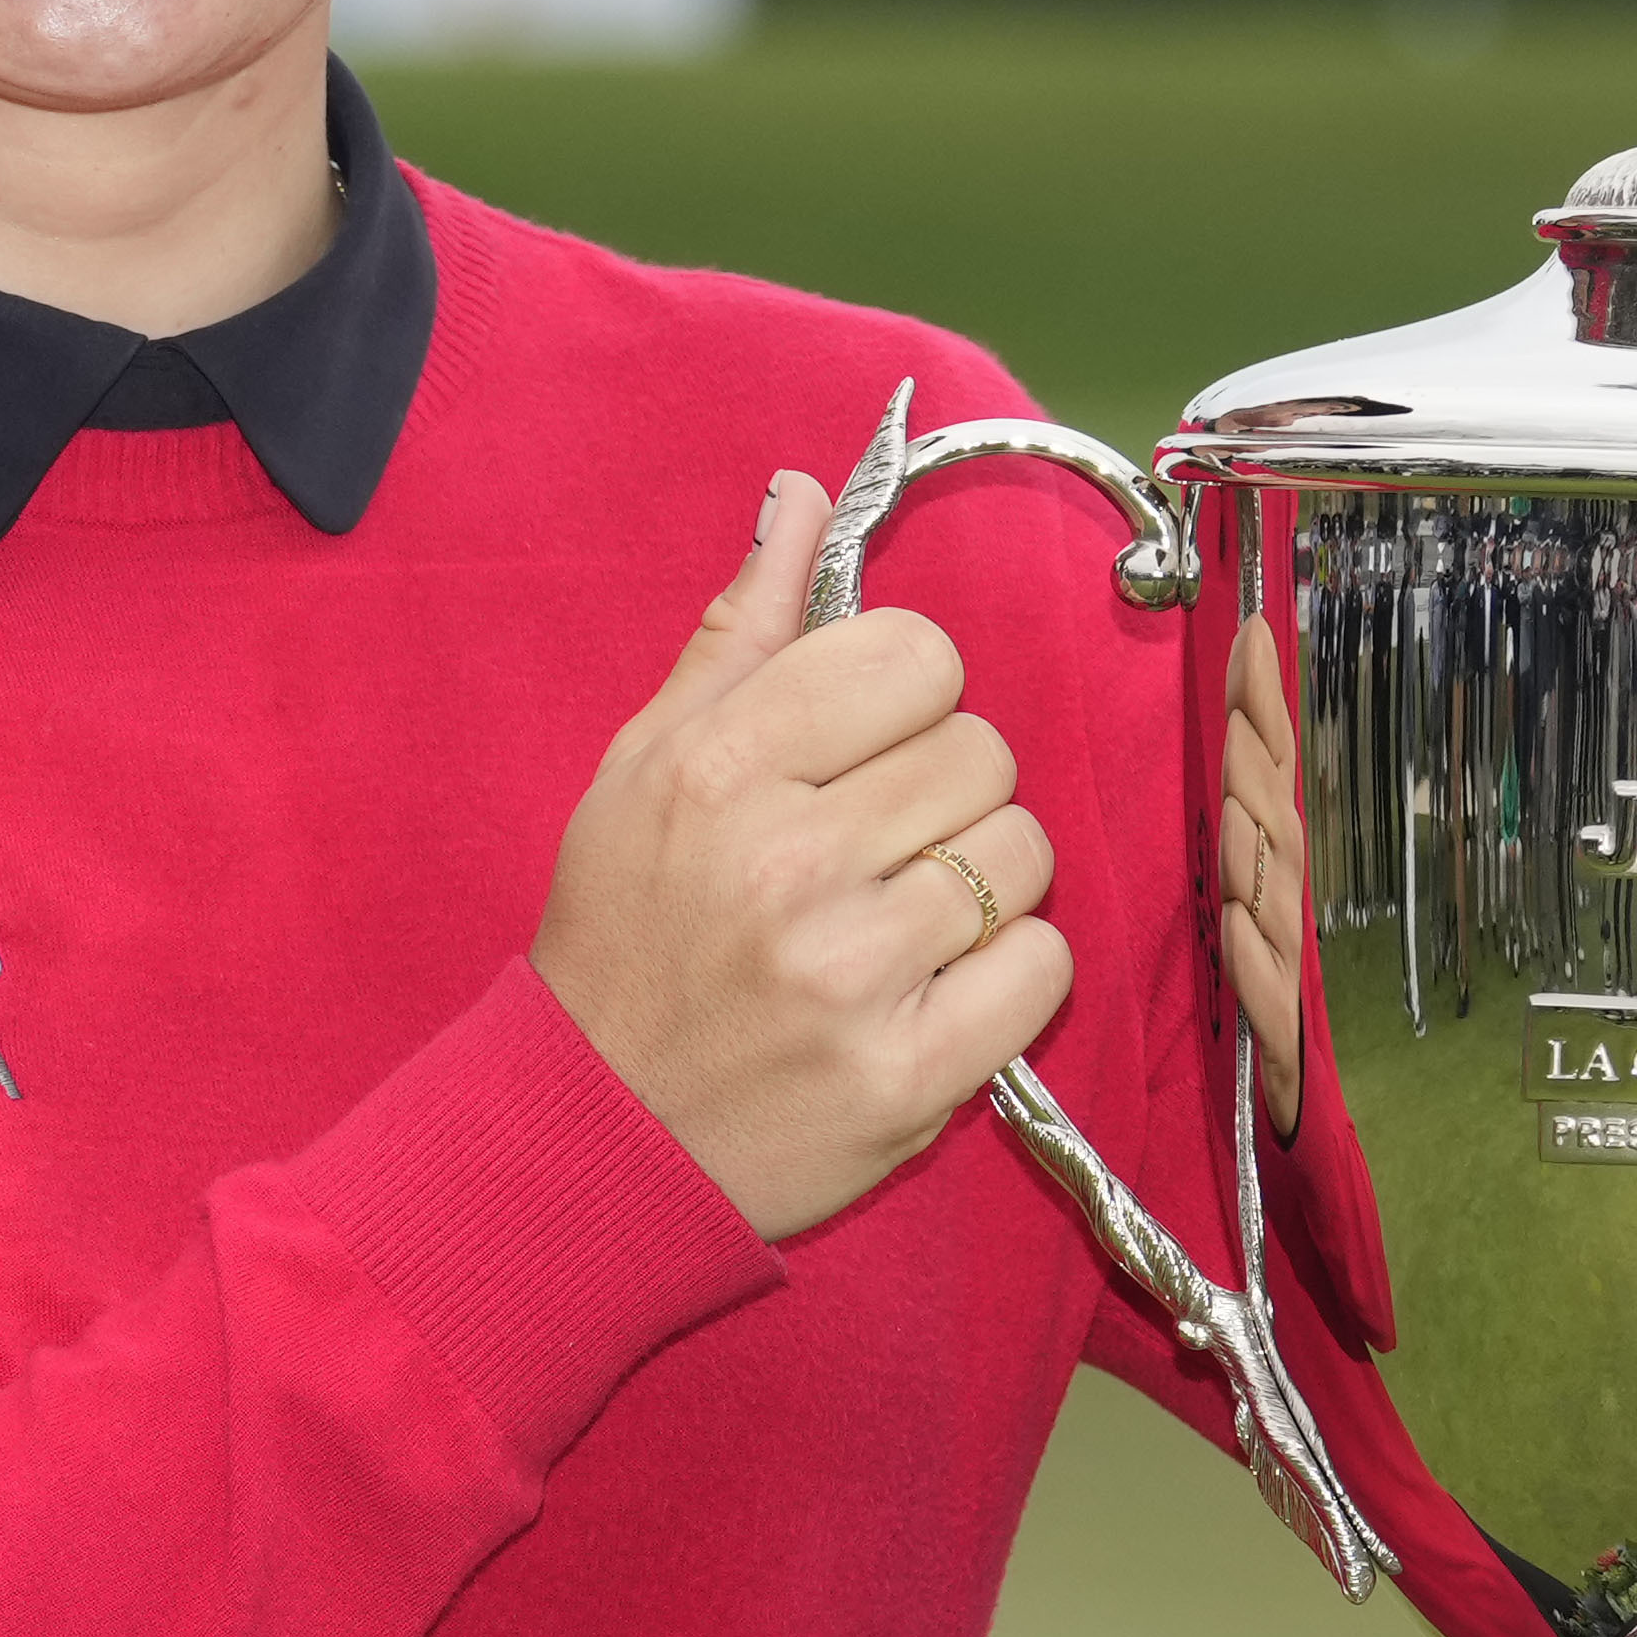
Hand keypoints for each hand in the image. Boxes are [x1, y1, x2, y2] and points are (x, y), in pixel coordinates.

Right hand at [541, 469, 1069, 1239]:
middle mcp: (788, 861)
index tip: (862, 751)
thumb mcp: (642, 769)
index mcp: (720, 767)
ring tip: (901, 922)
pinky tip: (934, 989)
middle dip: (943, 793)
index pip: (917, 655)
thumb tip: (803, 497)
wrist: (593, 1139)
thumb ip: (740, 634)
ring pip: (1023, 852)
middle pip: (983, 750)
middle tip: (873, 851)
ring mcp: (852, 973)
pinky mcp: (908, 1075)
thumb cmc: (623, 942)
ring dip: (982, 883)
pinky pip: (1043, 965)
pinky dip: (1008, 976)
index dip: (906, 698)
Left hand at [1216, 617, 1310, 1134]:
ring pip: (1275, 900)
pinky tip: (1232, 925)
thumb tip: (1213, 754)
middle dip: (1262, 752)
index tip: (1248, 632)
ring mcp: (1290, 978)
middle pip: (1278, 822)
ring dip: (1255, 843)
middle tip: (1245, 686)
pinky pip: (1268, 1000)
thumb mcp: (1227, 917)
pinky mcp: (1285, 1049)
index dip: (1259, 706)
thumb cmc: (1252, 1021)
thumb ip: (1226, 846)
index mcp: (1264, 877)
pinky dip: (1253, 962)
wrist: (1290, 1132)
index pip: (1264, 776)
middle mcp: (1285, 915)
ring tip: (1232, 789)